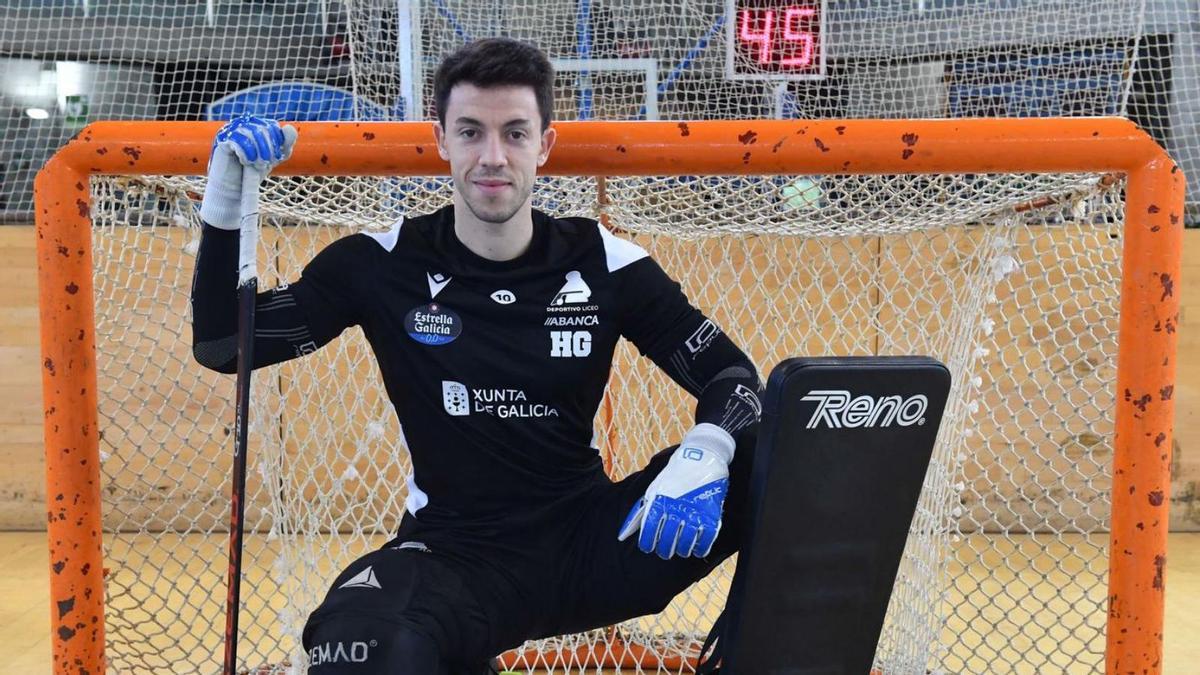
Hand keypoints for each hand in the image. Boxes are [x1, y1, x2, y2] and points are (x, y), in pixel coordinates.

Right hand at [199, 115, 297, 229]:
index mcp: (257, 125)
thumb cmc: (254, 171)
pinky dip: (245, 153)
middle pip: (263, 128)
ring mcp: (231, 130)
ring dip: (257, 151)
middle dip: (268, 148)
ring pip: (250, 132)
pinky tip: (245, 162)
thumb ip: (285, 144)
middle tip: (265, 163)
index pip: (273, 126)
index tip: (275, 159)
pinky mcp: (221, 140)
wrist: (235, 187)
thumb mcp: (274, 158)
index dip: (277, 143)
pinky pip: (236, 140)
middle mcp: (243, 124)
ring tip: (256, 164)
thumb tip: (290, 128)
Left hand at [618, 423, 734, 559]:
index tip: (649, 547)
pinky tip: (697, 548)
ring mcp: (694, 513)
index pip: (650, 531)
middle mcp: (675, 509)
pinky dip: (700, 548)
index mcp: (659, 502)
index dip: (648, 544)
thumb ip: (639, 513)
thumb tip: (622, 535)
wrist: (702, 456)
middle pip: (667, 541)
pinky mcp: (711, 514)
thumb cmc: (674, 474)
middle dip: (665, 550)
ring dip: (681, 550)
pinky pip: (705, 539)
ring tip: (680, 549)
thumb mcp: (654, 490)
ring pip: (685, 543)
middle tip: (666, 551)